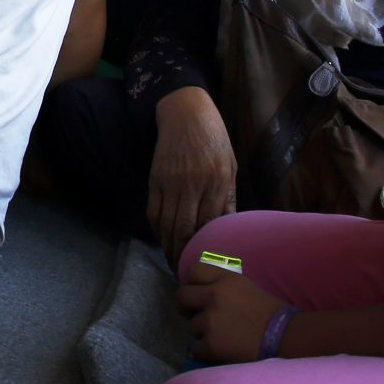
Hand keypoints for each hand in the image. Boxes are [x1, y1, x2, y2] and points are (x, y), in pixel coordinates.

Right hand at [149, 87, 237, 264]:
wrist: (185, 112)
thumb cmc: (214, 139)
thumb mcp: (230, 165)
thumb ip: (228, 196)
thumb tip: (229, 227)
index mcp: (217, 182)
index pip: (210, 224)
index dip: (206, 247)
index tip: (207, 264)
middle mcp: (193, 184)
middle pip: (185, 229)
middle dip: (184, 254)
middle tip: (185, 271)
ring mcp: (171, 182)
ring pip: (167, 224)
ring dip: (168, 246)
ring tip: (172, 261)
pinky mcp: (155, 179)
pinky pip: (153, 210)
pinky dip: (156, 228)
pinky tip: (161, 238)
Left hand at [177, 265, 287, 364]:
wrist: (286, 339)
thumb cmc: (270, 315)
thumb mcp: (245, 287)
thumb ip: (222, 285)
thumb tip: (200, 291)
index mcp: (225, 279)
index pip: (194, 271)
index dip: (191, 283)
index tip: (195, 293)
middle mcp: (214, 295)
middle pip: (181, 296)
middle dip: (186, 307)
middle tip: (195, 315)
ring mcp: (211, 320)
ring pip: (192, 326)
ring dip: (203, 333)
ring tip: (222, 337)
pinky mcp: (211, 344)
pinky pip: (196, 348)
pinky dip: (206, 351)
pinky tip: (221, 351)